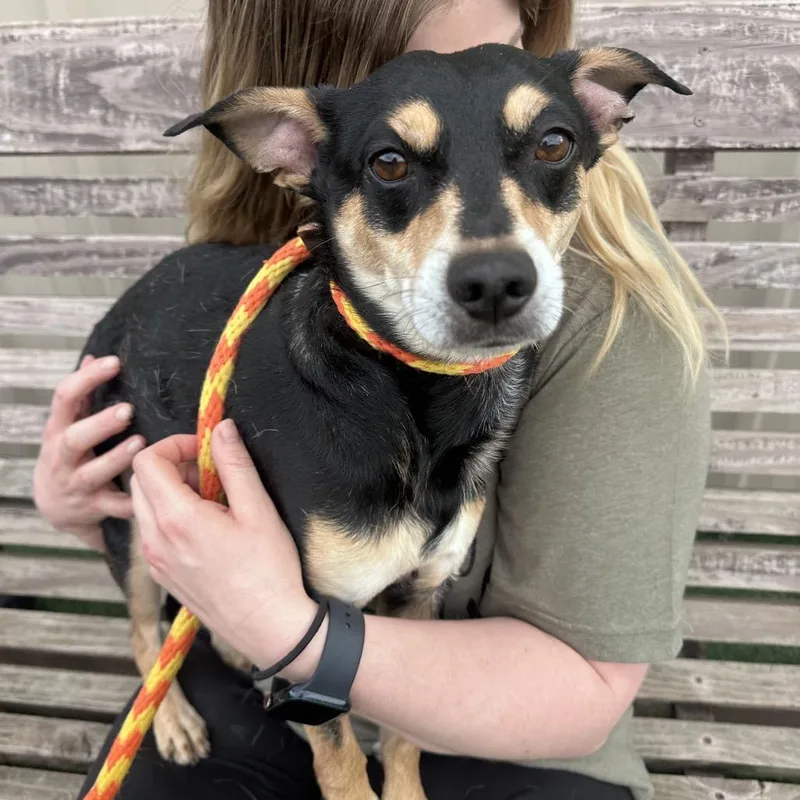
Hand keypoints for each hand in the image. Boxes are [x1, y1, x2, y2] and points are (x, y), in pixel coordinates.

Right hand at [33, 355, 144, 550]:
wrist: (53, 507)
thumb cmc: (70, 455)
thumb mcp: (68, 424)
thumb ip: (82, 395)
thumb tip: (94, 356)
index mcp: (57, 430)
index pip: (65, 398)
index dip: (87, 379)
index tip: (114, 362)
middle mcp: (63, 457)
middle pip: (73, 439)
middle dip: (100, 425)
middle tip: (127, 411)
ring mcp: (76, 485)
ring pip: (93, 474)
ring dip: (117, 459)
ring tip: (141, 444)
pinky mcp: (93, 508)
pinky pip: (115, 507)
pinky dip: (133, 501)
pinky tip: (153, 491)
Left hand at [132, 420, 321, 675]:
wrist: (269, 628)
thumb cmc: (270, 570)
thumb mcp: (259, 510)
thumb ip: (235, 465)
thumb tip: (221, 429)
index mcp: (177, 519)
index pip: (146, 461)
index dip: (174, 444)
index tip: (205, 450)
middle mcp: (155, 540)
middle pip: (140, 481)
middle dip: (172, 465)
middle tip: (211, 473)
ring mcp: (155, 561)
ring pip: (145, 506)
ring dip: (171, 490)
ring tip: (214, 500)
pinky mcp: (163, 575)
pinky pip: (153, 532)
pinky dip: (171, 516)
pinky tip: (208, 527)